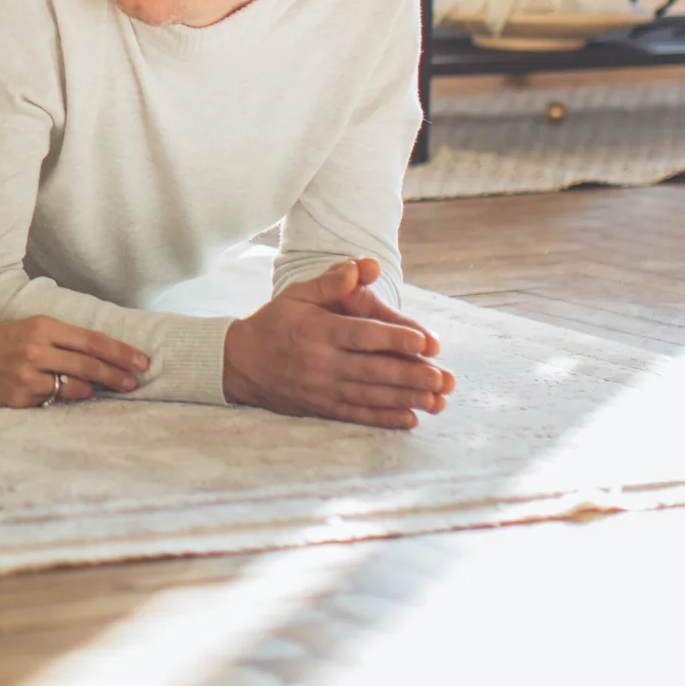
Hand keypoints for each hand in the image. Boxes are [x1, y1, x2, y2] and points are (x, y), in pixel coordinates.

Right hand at [0, 315, 149, 408]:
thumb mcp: (25, 328)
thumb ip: (58, 339)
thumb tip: (96, 354)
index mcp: (40, 326)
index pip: (92, 340)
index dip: (120, 352)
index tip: (141, 361)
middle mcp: (36, 350)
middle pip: (89, 365)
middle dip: (117, 375)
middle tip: (136, 382)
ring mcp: (27, 377)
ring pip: (75, 387)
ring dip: (93, 390)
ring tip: (103, 391)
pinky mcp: (18, 399)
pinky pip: (52, 402)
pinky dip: (63, 399)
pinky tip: (68, 397)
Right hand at [222, 259, 451, 429]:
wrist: (240, 362)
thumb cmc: (275, 322)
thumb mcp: (297, 294)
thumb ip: (332, 281)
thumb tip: (365, 266)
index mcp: (317, 331)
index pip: (362, 335)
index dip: (395, 338)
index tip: (426, 342)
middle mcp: (321, 363)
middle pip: (373, 371)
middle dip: (412, 376)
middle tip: (444, 378)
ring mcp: (321, 389)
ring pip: (370, 396)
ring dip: (406, 399)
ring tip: (437, 401)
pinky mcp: (321, 408)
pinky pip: (357, 415)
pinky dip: (384, 419)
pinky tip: (410, 420)